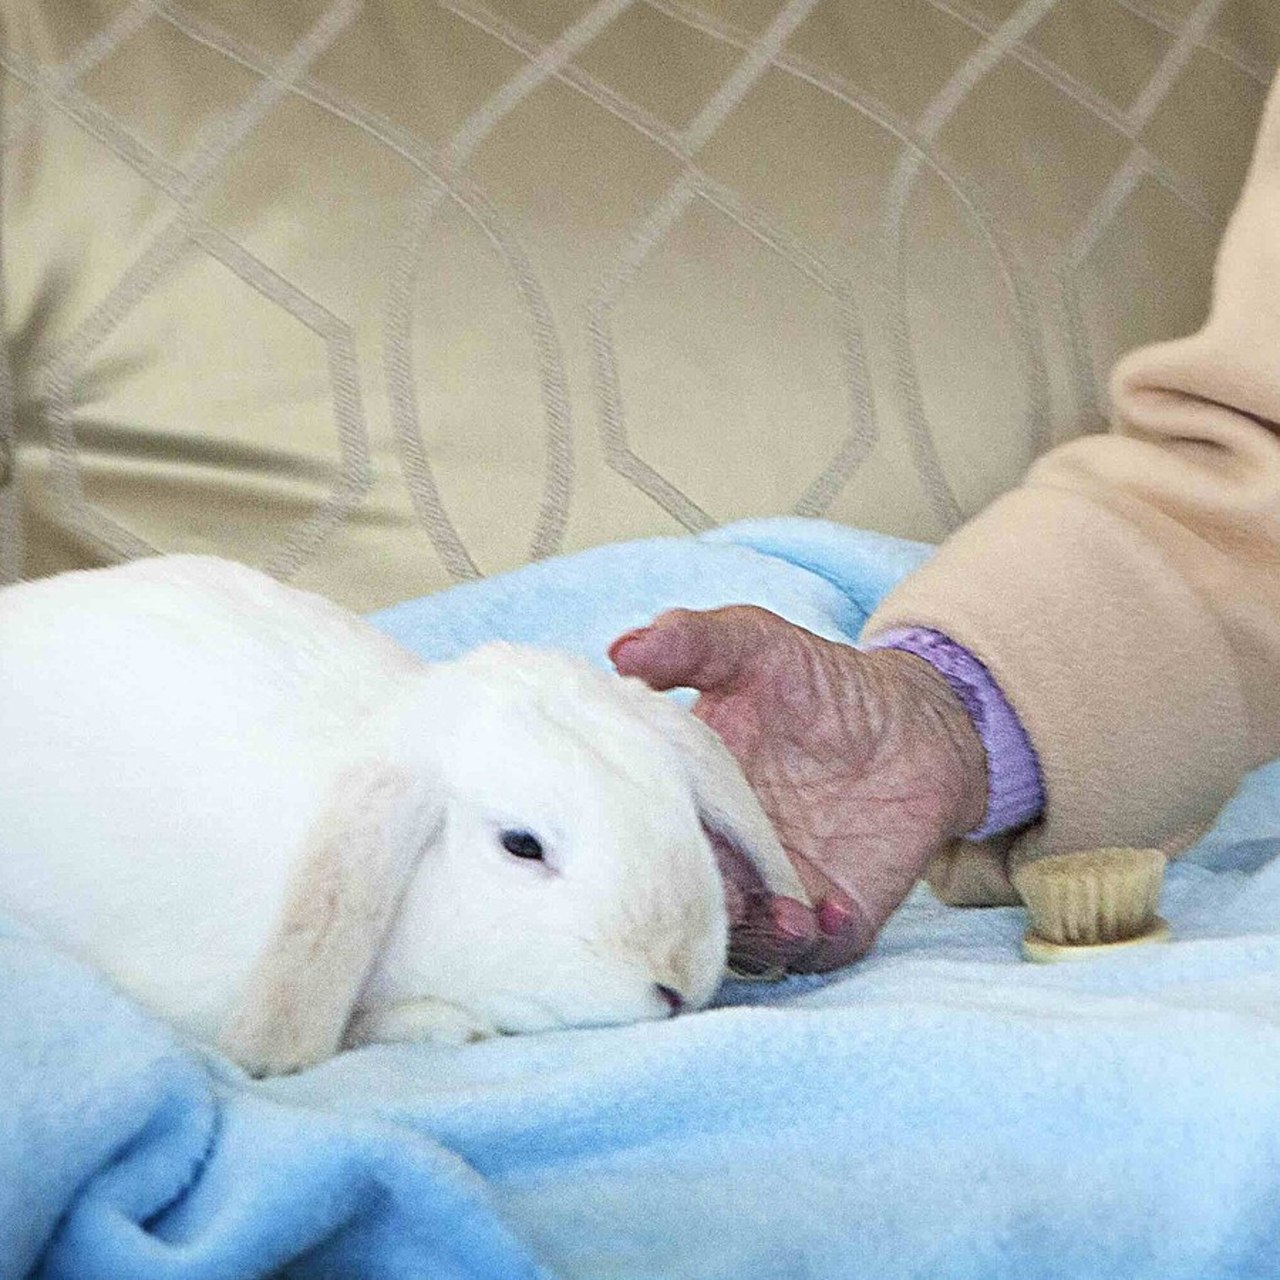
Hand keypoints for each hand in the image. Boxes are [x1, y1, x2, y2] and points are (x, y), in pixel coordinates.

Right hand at [609, 607, 987, 972]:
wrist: (913, 716)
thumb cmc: (818, 680)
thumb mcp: (752, 643)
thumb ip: (690, 642)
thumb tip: (623, 651)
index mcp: (687, 799)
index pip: (650, 834)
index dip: (646, 845)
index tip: (655, 841)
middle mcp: (723, 856)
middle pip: (690, 899)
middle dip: (699, 908)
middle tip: (720, 893)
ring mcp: (777, 889)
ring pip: (749, 939)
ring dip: (760, 935)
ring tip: (784, 913)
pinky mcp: (837, 913)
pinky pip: (820, 949)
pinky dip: (821, 939)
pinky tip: (830, 910)